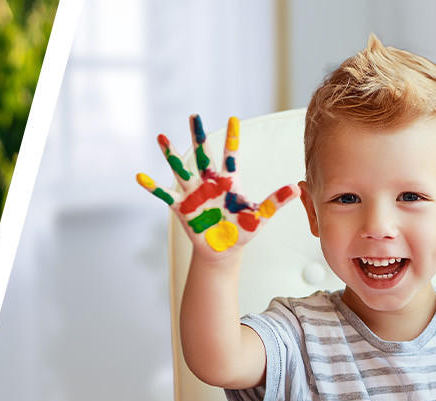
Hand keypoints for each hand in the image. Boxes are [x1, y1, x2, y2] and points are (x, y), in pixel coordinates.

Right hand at [136, 114, 300, 254]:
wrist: (222, 250)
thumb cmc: (241, 231)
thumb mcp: (259, 216)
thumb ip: (274, 202)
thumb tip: (295, 188)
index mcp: (228, 182)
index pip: (231, 155)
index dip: (232, 138)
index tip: (234, 118)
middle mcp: (209, 183)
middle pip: (203, 155)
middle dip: (198, 136)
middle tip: (193, 115)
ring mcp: (193, 194)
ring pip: (181, 169)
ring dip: (171, 154)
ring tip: (162, 137)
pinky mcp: (181, 207)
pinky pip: (165, 195)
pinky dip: (152, 186)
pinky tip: (140, 176)